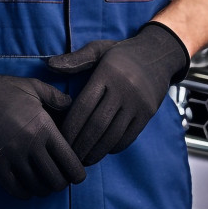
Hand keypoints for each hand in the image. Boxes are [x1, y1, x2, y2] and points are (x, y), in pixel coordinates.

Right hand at [0, 61, 85, 198]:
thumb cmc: (5, 89)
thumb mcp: (34, 87)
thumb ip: (56, 97)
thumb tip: (70, 104)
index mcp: (44, 127)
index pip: (69, 162)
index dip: (77, 173)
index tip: (77, 174)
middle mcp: (30, 145)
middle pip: (56, 180)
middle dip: (61, 183)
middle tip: (60, 179)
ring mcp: (12, 157)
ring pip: (37, 188)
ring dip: (44, 189)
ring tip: (44, 182)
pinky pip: (16, 190)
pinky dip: (26, 193)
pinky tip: (28, 186)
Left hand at [47, 22, 189, 165]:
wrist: (159, 54)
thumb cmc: (121, 53)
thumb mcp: (99, 49)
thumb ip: (75, 59)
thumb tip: (49, 65)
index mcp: (107, 73)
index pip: (83, 105)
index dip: (70, 126)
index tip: (59, 138)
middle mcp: (124, 88)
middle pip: (97, 124)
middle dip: (80, 144)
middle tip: (69, 156)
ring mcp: (138, 103)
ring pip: (113, 134)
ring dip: (96, 151)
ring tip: (83, 159)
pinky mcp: (148, 113)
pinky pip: (129, 136)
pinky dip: (113, 147)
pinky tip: (102, 150)